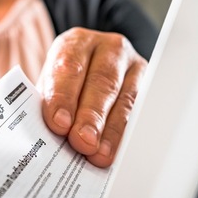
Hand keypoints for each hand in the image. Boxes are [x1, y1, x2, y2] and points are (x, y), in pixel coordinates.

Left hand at [37, 27, 146, 167]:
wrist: (94, 70)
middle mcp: (109, 48)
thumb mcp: (52, 85)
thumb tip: (48, 137)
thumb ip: (48, 105)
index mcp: (77, 42)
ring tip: (100, 154)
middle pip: (102, 81)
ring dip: (112, 130)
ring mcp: (133, 65)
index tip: (59, 123)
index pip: (70, 65)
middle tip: (82, 141)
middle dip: (91, 115)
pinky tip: (117, 150)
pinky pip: (140, 111)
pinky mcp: (149, 85)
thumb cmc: (68, 82)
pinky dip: (126, 134)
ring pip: (126, 98)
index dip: (63, 95)